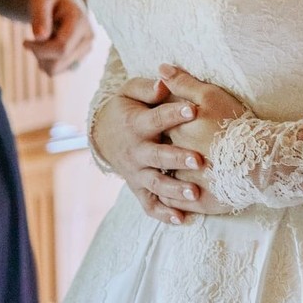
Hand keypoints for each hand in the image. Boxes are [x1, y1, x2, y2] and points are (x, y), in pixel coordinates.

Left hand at [23, 0, 92, 74]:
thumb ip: (40, 16)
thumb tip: (41, 37)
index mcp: (81, 21)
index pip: (61, 48)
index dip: (39, 49)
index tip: (25, 42)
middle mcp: (88, 38)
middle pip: (58, 63)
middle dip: (39, 55)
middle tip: (33, 40)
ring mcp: (86, 49)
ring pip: (56, 70)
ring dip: (42, 59)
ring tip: (42, 40)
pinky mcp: (80, 58)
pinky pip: (57, 70)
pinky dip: (47, 61)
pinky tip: (48, 46)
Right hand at [92, 75, 211, 223]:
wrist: (103, 134)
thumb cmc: (126, 107)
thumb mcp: (130, 91)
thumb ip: (147, 87)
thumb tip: (163, 83)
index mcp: (137, 124)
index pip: (157, 118)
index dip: (174, 113)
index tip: (193, 109)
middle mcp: (136, 151)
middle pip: (158, 156)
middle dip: (177, 158)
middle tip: (199, 160)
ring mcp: (137, 172)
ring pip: (156, 184)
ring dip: (175, 189)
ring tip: (196, 194)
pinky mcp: (138, 188)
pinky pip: (150, 204)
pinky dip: (164, 213)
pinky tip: (183, 219)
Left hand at [157, 65, 251, 217]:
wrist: (258, 160)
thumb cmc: (234, 124)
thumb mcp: (209, 96)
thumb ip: (183, 83)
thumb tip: (160, 69)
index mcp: (176, 132)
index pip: (158, 125)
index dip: (160, 122)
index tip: (160, 121)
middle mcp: (175, 159)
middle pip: (160, 155)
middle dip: (158, 153)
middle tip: (156, 150)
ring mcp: (186, 184)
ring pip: (165, 183)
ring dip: (162, 180)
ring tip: (163, 176)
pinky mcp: (199, 203)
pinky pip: (178, 205)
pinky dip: (174, 203)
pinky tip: (174, 199)